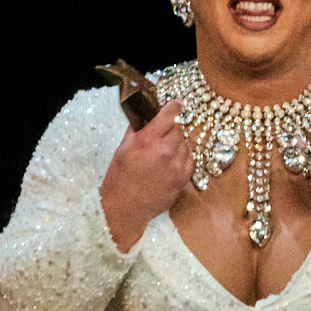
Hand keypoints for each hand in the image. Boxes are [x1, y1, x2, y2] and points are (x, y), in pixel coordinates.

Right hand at [99, 100, 193, 252]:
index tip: (178, 103)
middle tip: (163, 134)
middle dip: (172, 128)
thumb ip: (137, 128)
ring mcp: (177, 167)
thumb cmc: (120, 177)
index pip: (169, 114)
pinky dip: (184, 158)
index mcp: (149, 140)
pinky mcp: (183, 180)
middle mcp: (166, 151)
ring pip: (186, 145)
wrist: (126, 208)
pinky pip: (190, 161)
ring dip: (179, 143)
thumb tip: (146, 114)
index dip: (175, 106)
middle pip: (179, 129)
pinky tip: (173, 161)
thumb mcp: (123, 147)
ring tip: (166, 150)